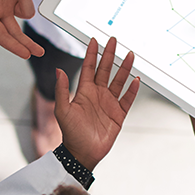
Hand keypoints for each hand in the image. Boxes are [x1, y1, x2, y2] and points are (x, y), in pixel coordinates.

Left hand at [55, 37, 138, 169]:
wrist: (82, 153)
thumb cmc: (71, 133)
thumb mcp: (62, 110)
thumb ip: (62, 90)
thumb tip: (58, 70)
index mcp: (84, 92)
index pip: (89, 68)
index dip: (92, 54)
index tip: (94, 40)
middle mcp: (98, 94)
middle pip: (105, 70)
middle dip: (110, 55)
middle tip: (114, 41)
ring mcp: (109, 103)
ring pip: (119, 81)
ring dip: (124, 68)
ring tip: (130, 55)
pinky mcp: (119, 114)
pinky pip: (128, 99)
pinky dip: (132, 90)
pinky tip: (136, 80)